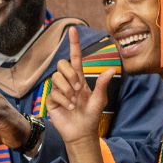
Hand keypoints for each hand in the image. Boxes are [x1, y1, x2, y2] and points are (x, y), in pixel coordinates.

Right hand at [47, 27, 114, 147]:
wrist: (81, 132)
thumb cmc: (91, 116)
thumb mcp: (100, 100)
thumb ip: (103, 84)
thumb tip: (111, 68)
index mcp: (79, 79)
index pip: (75, 57)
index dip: (74, 43)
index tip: (72, 30)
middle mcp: (67, 82)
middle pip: (62, 64)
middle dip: (70, 74)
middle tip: (78, 88)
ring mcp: (58, 90)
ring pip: (56, 77)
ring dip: (67, 89)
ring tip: (73, 101)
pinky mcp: (51, 100)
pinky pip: (53, 92)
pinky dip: (62, 99)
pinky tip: (68, 107)